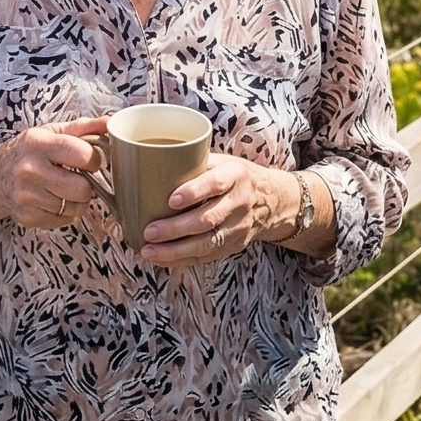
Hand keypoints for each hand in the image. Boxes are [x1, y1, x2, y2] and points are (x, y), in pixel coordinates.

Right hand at [0, 118, 110, 229]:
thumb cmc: (28, 152)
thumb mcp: (50, 132)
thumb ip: (82, 127)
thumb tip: (109, 123)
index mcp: (38, 143)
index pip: (84, 155)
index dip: (95, 159)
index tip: (90, 160)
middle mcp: (29, 170)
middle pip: (82, 188)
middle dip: (88, 184)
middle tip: (80, 177)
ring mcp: (26, 196)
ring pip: (76, 208)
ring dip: (78, 200)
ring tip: (67, 188)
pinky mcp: (27, 217)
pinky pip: (64, 221)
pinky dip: (66, 212)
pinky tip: (56, 199)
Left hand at [137, 154, 292, 268]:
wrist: (272, 200)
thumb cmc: (234, 176)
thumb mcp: (222, 161)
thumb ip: (194, 163)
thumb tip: (147, 161)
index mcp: (235, 175)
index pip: (216, 184)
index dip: (194, 192)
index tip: (171, 200)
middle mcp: (240, 203)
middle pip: (207, 219)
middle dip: (176, 228)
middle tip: (149, 231)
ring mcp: (239, 227)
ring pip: (207, 243)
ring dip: (175, 250)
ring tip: (149, 250)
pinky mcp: (234, 245)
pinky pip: (207, 257)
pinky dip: (182, 260)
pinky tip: (161, 259)